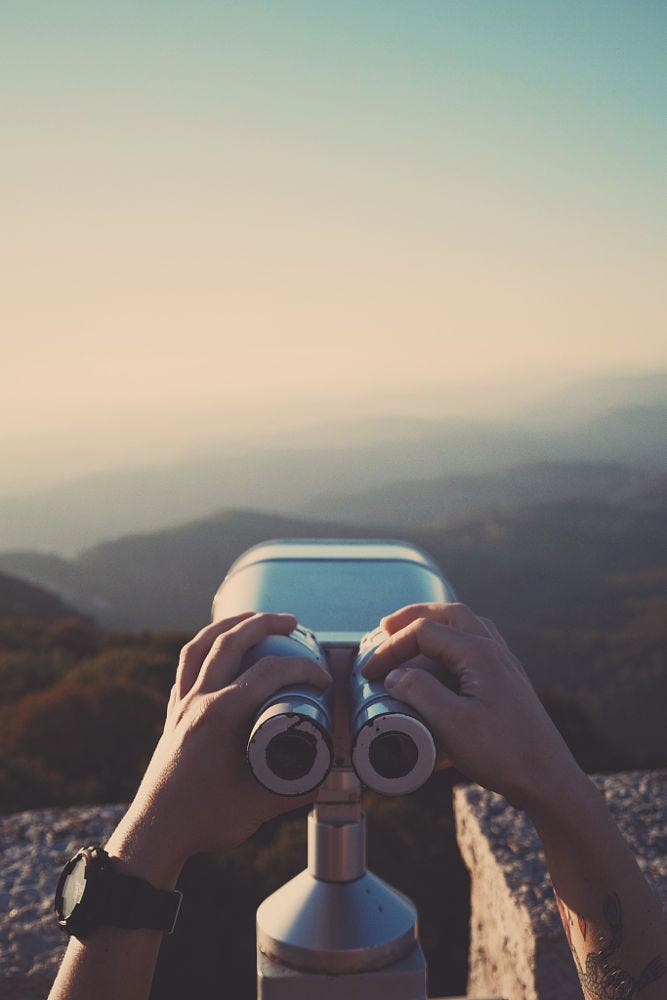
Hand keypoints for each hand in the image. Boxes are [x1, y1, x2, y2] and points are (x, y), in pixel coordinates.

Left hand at [106, 612, 331, 884]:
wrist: (154, 834)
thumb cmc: (204, 821)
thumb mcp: (259, 806)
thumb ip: (299, 788)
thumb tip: (333, 773)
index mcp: (219, 717)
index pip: (268, 674)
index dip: (301, 669)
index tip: (323, 678)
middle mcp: (198, 701)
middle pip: (230, 642)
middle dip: (264, 624)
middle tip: (293, 623)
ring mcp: (181, 705)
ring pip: (201, 646)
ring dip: (229, 625)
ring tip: (254, 619)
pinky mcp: (174, 713)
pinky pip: (186, 666)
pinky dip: (204, 648)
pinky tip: (218, 649)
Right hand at [363, 602, 581, 812]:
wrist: (549, 781)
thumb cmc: (503, 753)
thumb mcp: (451, 724)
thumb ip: (419, 692)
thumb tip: (395, 676)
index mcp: (479, 654)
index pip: (425, 632)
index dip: (392, 647)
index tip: (370, 672)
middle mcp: (495, 651)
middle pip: (450, 614)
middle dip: (415, 617)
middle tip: (387, 627)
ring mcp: (505, 666)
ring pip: (468, 627)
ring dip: (438, 626)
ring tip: (413, 637)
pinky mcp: (508, 683)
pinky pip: (479, 647)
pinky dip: (455, 644)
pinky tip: (444, 663)